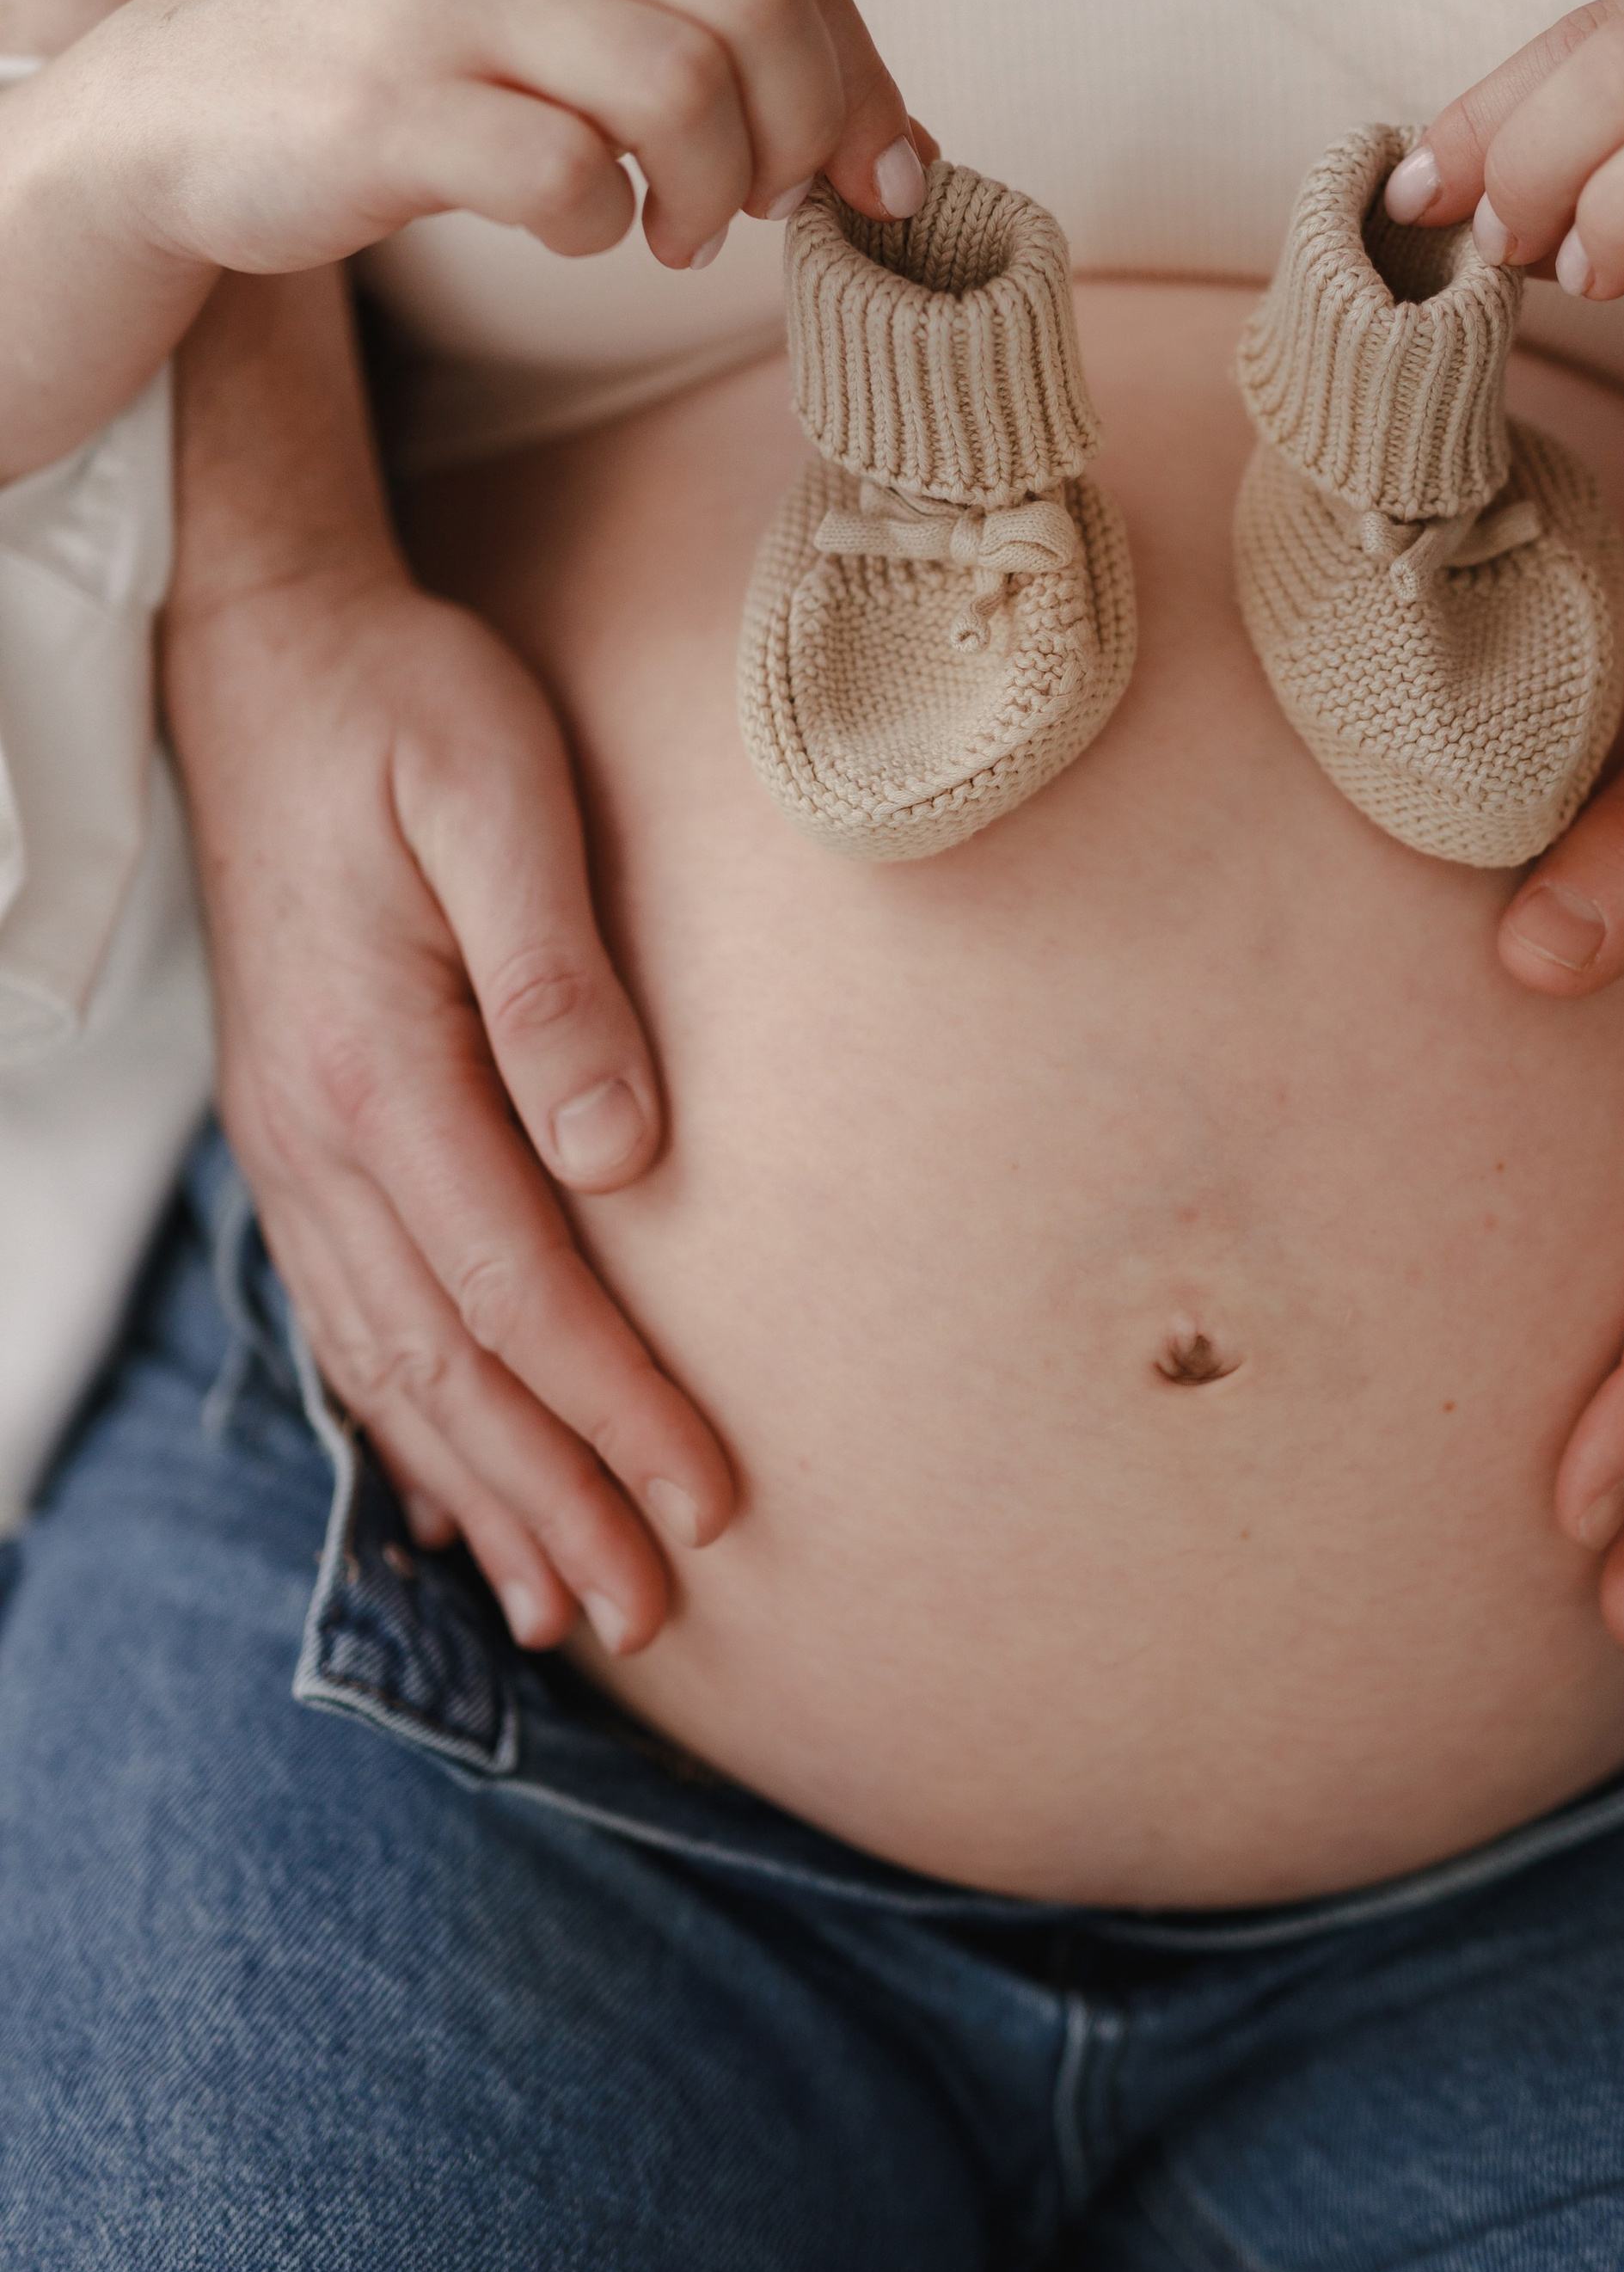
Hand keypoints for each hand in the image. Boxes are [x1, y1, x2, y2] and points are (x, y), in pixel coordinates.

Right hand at [6, 0, 932, 462]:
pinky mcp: (390, 100)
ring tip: (673, 232)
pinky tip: (580, 231)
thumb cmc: (411, 61)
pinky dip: (602, 228)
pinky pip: (569, 173)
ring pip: (687, 88)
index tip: (875, 174)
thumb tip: (896, 140)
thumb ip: (708, 26)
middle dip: (803, 128)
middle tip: (761, 204)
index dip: (861, 80)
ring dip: (712, 192)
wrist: (185, 105)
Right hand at [164, 544, 737, 1656]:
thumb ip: (559, 979)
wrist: (265, 657)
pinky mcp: (298, 1132)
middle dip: (553, 1498)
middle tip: (645, 1614)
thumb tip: (627, 1157)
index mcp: (379, 1070)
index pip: (519, 1288)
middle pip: (446, 1364)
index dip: (615, 1409)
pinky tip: (446, 1495)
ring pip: (385, 1363)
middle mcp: (316, 1138)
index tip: (710, 1502)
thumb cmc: (407, 713)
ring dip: (477, 1490)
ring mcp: (291, 1145)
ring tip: (556, 1603)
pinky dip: (401, 1421)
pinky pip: (344, 1315)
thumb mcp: (500, 798)